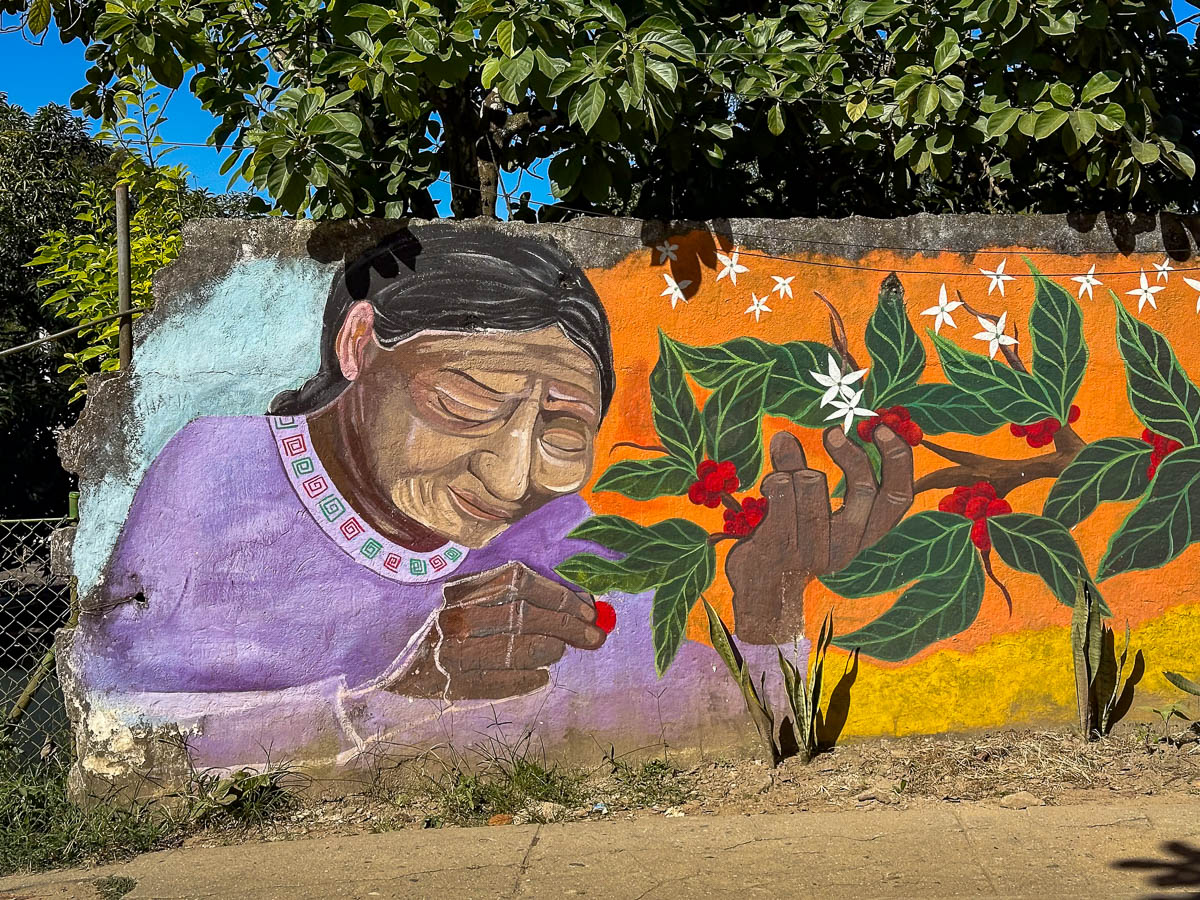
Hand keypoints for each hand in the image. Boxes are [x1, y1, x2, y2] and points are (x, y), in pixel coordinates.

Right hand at [389, 561, 606, 699]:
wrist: (371, 653)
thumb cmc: (427, 618)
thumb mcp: (460, 592)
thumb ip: (510, 593)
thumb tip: (574, 603)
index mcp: (459, 587)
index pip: (521, 584)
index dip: (561, 596)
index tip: (587, 609)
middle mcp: (454, 617)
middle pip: (526, 617)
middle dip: (568, 626)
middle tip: (594, 637)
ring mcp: (447, 653)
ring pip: (517, 650)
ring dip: (548, 651)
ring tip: (556, 651)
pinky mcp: (444, 686)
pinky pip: (497, 685)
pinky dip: (525, 680)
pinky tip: (538, 676)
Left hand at [725, 426, 913, 643]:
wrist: (761, 594)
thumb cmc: (791, 544)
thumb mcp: (815, 516)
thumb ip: (816, 479)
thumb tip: (811, 431)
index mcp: (863, 537)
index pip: (898, 498)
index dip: (897, 460)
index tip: (882, 428)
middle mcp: (845, 546)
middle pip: (864, 490)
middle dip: (851, 454)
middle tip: (832, 432)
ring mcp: (811, 548)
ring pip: (813, 484)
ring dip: (796, 466)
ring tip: (782, 470)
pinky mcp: (778, 546)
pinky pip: (781, 492)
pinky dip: (774, 479)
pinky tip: (768, 485)